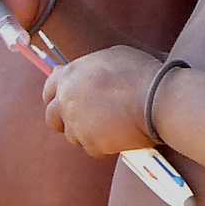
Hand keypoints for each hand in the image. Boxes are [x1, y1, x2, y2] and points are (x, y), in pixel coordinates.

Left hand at [42, 45, 159, 155]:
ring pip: (73, 136)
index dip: (55, 96)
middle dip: (64, 121)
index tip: (63, 102)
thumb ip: (86, 68)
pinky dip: (104, 146)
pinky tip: (119, 136)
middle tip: (82, 121)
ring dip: (86, 134)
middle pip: (52, 118)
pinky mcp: (92, 143)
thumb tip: (77, 72)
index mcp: (69, 76)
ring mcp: (77, 124)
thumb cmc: (139, 73)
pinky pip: (93, 149)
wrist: (156, 97)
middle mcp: (66, 100)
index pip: (48, 89)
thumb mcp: (109, 57)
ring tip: (108, 127)